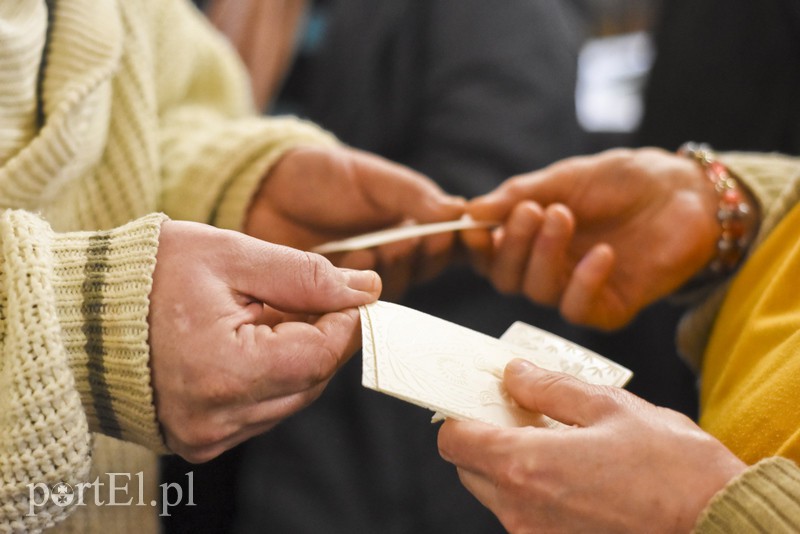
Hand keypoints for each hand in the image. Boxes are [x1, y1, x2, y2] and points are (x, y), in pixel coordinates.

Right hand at [148, 220, 380, 461]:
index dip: (344, 321)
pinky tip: (245, 343)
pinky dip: (269, 375)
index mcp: (225, 372)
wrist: (75, 315)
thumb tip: (366, 290)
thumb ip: (304, 274)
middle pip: (311, 381)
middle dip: (322, 336)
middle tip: (304, 297)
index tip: (345, 292)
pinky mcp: (200, 439)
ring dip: (296, 356)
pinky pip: (262, 410)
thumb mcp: (229, 255)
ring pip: (292, 398)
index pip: (321, 356)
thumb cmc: (144, 276)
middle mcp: (217, 419)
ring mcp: (207, 435)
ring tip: (263, 316)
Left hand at [244, 145, 464, 298]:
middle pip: (426, 267)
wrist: (263, 192)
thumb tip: (458, 210)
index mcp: (411, 222)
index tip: (453, 233)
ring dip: (388, 268)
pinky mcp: (336, 298)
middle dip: (420, 254)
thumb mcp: (370, 178)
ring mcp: (365, 278)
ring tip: (371, 248)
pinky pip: (359, 302)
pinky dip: (356, 285)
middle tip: (404, 240)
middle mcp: (395, 253)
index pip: (450, 239)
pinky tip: (346, 264)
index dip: (459, 242)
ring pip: (396, 286)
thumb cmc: (321, 177)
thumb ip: (412, 196)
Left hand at [438, 360, 745, 533]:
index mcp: (527, 466)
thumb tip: (513, 374)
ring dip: (509, 464)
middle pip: (469, 467)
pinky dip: (533, 490)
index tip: (477, 398)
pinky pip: (525, 515)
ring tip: (554, 441)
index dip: (459, 414)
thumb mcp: (608, 406)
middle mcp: (522, 510)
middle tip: (520, 414)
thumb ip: (548, 388)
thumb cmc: (672, 466)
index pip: (454, 439)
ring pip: (495, 493)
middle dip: (484, 437)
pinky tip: (571, 472)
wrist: (719, 524)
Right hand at [463, 148, 719, 328]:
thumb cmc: (624, 180)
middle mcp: (549, 268)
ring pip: (538, 293)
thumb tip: (472, 211)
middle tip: (532, 211)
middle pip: (507, 279)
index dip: (476, 247)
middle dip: (512, 246)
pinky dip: (584, 281)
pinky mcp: (609, 308)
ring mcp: (577, 289)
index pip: (490, 255)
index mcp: (532, 239)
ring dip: (545, 255)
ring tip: (564, 216)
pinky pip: (578, 309)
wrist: (687, 191)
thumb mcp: (565, 178)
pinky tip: (602, 252)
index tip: (470, 227)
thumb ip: (518, 195)